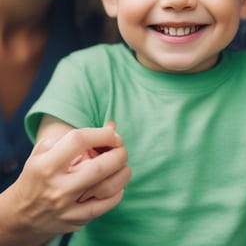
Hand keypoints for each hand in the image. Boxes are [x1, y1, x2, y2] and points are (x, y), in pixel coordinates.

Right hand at [0, 125, 130, 245]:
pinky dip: (116, 193)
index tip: (111, 132)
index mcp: (47, 165)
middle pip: (99, 167)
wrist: (20, 214)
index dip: (101, 133)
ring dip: (122, 173)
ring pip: (107, 189)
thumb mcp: (43, 151)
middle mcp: (58, 187)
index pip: (79, 141)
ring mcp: (67, 207)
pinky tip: (117, 184)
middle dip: (118, 153)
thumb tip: (109, 127)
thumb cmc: (36, 175)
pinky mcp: (75, 221)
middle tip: (121, 148)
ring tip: (123, 165)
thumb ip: (72, 137)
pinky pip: (104, 207)